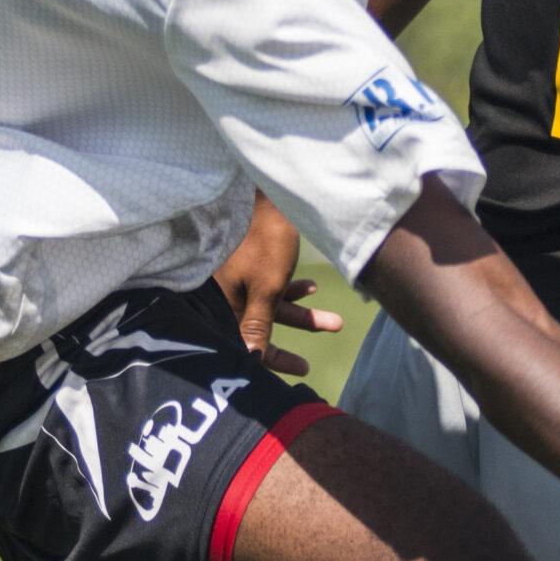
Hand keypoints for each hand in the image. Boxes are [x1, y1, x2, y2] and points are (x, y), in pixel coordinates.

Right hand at [217, 192, 341, 375]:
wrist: (259, 191)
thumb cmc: (263, 241)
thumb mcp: (267, 287)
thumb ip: (259, 325)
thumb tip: (251, 360)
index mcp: (224, 306)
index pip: (246, 346)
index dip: (273, 361)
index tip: (304, 369)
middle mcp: (227, 297)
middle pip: (261, 328)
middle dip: (299, 332)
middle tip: (328, 336)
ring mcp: (240, 281)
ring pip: (273, 307)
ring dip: (304, 313)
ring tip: (336, 321)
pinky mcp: (252, 266)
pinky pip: (272, 288)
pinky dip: (292, 290)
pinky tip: (313, 287)